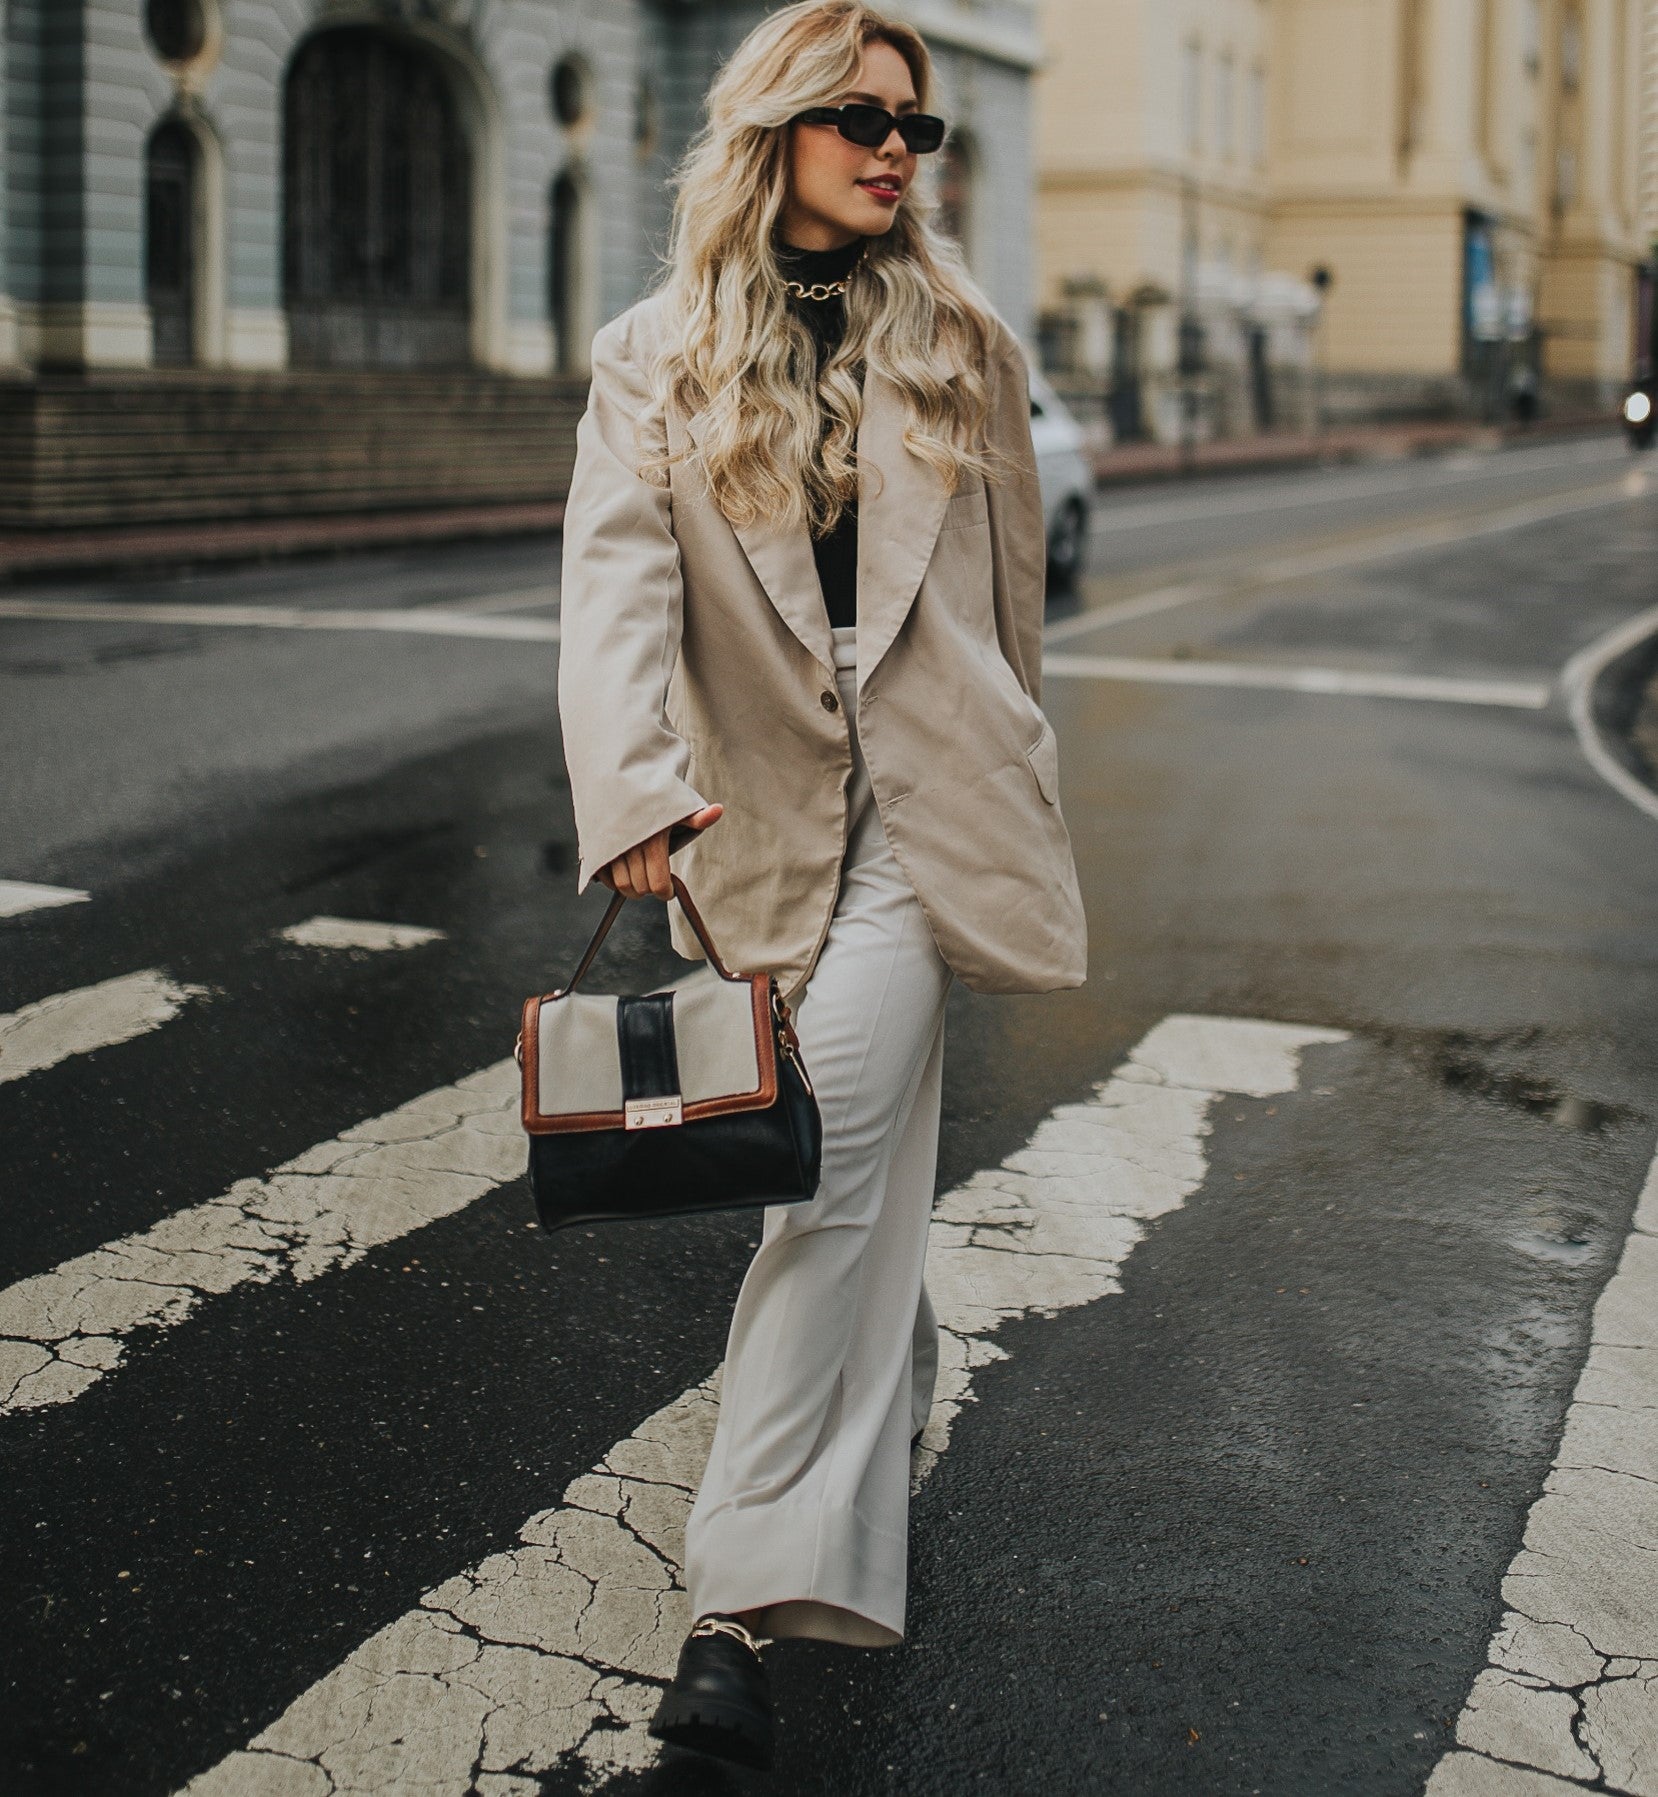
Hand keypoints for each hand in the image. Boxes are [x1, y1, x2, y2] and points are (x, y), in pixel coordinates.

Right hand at [597, 805, 722, 899]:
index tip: (669, 890)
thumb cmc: (653, 793)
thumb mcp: (678, 804)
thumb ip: (697, 816)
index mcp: (653, 840)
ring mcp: (610, 846)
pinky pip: (604, 877)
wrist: (619, 776)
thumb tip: (718, 811)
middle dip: (651, 890)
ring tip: (642, 880)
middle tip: (657, 883)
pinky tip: (625, 874)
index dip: (666, 892)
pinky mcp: (595, 847)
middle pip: (641, 887)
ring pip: (622, 885)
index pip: (659, 883)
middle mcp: (630, 845)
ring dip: (633, 888)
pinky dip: (613, 882)